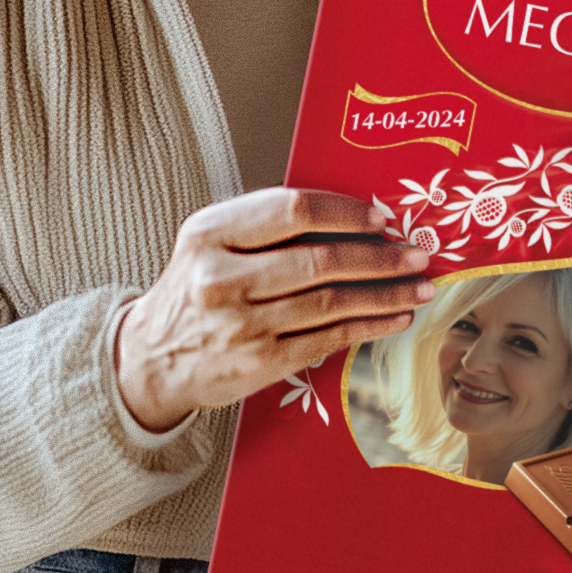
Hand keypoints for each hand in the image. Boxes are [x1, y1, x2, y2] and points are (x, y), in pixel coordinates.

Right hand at [114, 189, 432, 431]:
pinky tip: (395, 318)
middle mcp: (222, 278)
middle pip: (320, 260)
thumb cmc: (195, 289)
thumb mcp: (210, 242)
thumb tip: (354, 218)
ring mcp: (242, 324)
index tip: (381, 219)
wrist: (152, 359)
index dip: (345, 212)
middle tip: (417, 254)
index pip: (292, 210)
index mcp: (209, 233)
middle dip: (380, 258)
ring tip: (419, 287)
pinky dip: (369, 326)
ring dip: (385, 295)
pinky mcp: (260, 362)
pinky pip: (329, 338)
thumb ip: (265, 226)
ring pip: (331, 302)